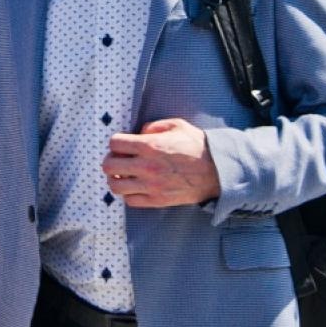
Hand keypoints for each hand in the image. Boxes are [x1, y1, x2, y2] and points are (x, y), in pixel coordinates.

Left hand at [103, 118, 220, 207]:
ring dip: (116, 179)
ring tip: (124, 175)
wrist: (216, 170)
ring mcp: (150, 186)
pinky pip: (130, 200)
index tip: (122, 144)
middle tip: (119, 160)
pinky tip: (135, 186)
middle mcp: (146, 166)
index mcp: (149, 145)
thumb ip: (153, 126)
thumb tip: (139, 132)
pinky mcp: (156, 200)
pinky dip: (128, 194)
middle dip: (111, 160)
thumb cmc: (197, 146)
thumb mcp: (176, 125)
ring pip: (115, 186)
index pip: (115, 143)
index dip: (116, 142)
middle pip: (109, 166)